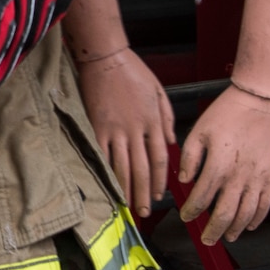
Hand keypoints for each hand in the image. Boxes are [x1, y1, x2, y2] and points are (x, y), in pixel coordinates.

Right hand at [75, 47, 176, 216]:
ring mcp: (116, 129)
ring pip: (122, 167)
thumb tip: (172, 140)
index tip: (159, 196)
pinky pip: (102, 155)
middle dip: (143, 193)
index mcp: (153, 121)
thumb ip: (167, 117)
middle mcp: (136, 129)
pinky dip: (105, 172)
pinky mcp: (97, 126)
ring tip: (126, 205)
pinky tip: (106, 185)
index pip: (160, 159)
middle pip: (142, 169)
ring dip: (125, 188)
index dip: (160, 180)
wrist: (106, 57)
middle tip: (143, 212)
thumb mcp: (159, 91)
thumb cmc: (133, 70)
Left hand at [176, 85, 269, 244]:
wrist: (260, 101)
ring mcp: (257, 179)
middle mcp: (238, 177)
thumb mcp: (199, 130)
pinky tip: (249, 225)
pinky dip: (257, 219)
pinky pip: (265, 205)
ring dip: (234, 229)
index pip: (201, 199)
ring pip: (245, 215)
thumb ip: (189, 158)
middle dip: (212, 231)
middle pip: (223, 215)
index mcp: (217, 165)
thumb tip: (183, 180)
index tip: (186, 216)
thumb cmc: (228, 112)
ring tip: (225, 236)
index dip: (191, 212)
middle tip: (205, 239)